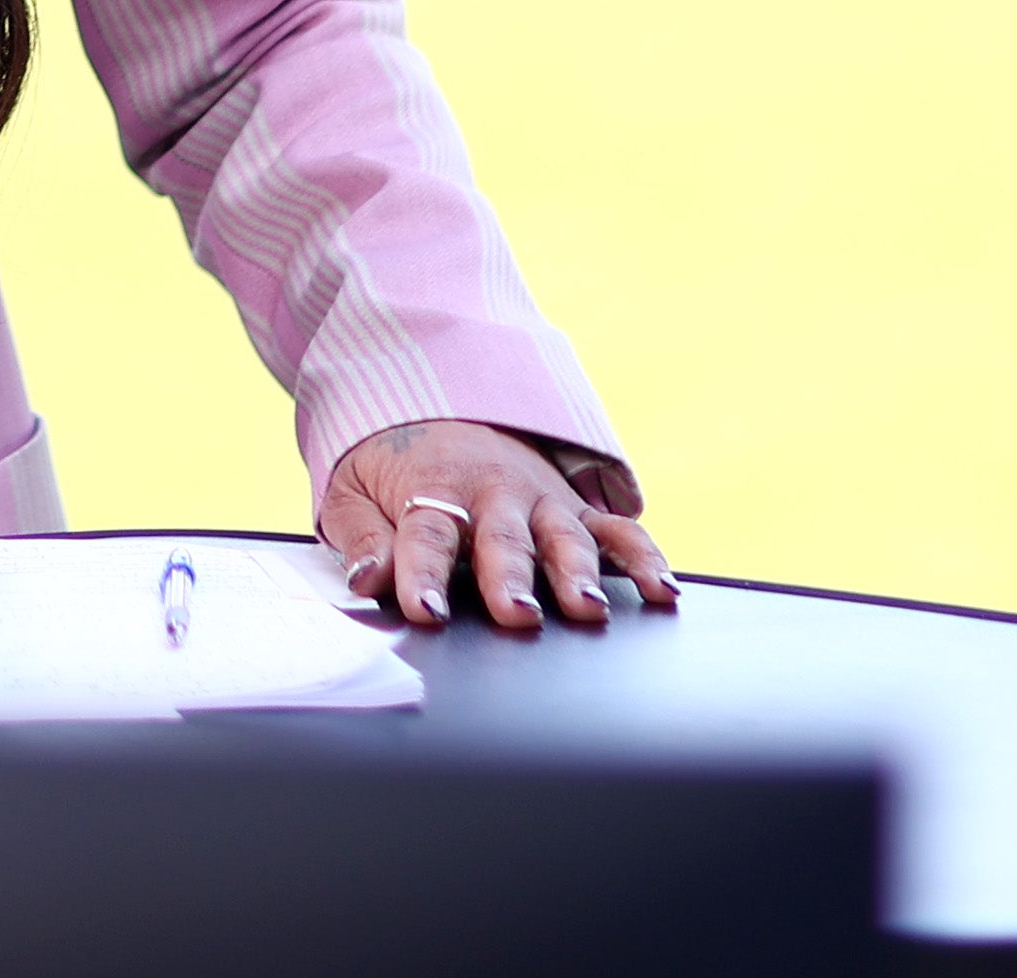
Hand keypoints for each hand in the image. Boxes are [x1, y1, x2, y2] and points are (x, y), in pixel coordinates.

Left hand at [322, 419, 676, 631]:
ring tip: (589, 608)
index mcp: (432, 490)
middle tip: (518, 615)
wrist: (436, 403)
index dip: (423, 574)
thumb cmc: (390, 461)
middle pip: (502, 540)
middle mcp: (493, 495)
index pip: (426, 535)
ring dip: (578, 571)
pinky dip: (643, 557)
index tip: (425, 611)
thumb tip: (367, 580)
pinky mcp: (574, 507)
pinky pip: (616, 531)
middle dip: (511, 578)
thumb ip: (363, 537)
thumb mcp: (352, 489)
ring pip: (564, 537)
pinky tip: (664, 591)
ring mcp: (540, 500)